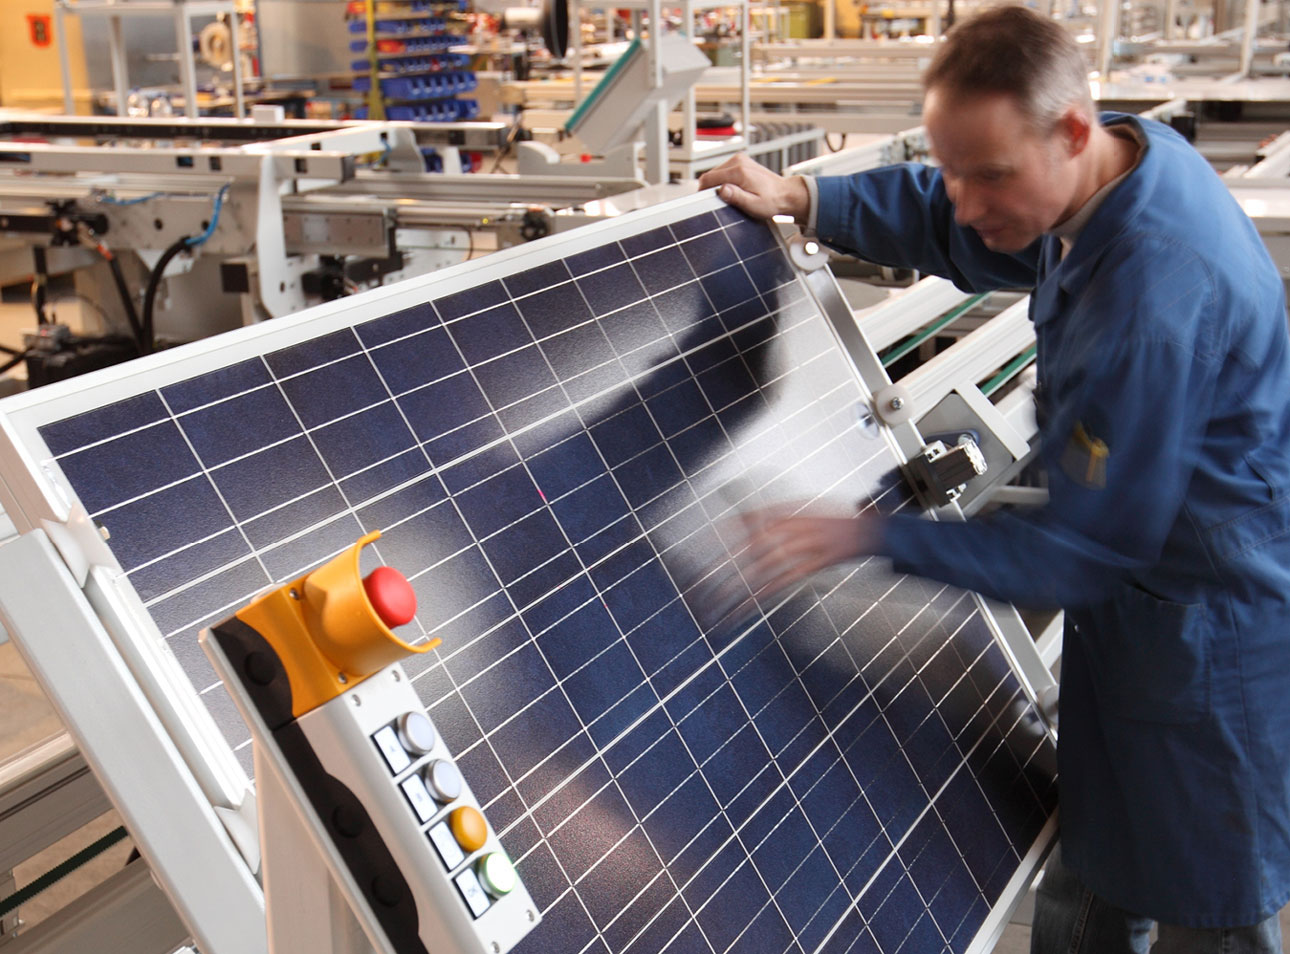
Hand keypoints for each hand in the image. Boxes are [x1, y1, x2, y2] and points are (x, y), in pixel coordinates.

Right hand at [697, 154, 810, 222]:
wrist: (786, 194)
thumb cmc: (772, 201)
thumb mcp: (753, 205)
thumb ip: (736, 197)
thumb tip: (722, 190)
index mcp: (739, 171)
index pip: (708, 178)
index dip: (702, 191)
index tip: (703, 201)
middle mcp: (738, 161)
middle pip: (711, 175)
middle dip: (712, 189)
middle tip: (721, 203)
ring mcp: (740, 160)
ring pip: (717, 173)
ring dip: (718, 185)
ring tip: (731, 196)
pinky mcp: (741, 161)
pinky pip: (724, 171)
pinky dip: (725, 181)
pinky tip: (735, 190)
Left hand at [699, 504, 882, 626]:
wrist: (865, 531)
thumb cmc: (831, 520)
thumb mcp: (799, 509)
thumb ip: (771, 513)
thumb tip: (743, 517)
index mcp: (782, 513)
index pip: (742, 522)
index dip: (718, 535)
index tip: (697, 547)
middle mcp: (787, 530)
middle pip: (743, 551)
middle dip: (718, 570)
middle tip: (696, 585)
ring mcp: (798, 550)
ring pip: (756, 573)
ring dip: (731, 591)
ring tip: (711, 606)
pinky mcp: (807, 570)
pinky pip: (775, 588)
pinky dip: (755, 601)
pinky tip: (739, 612)